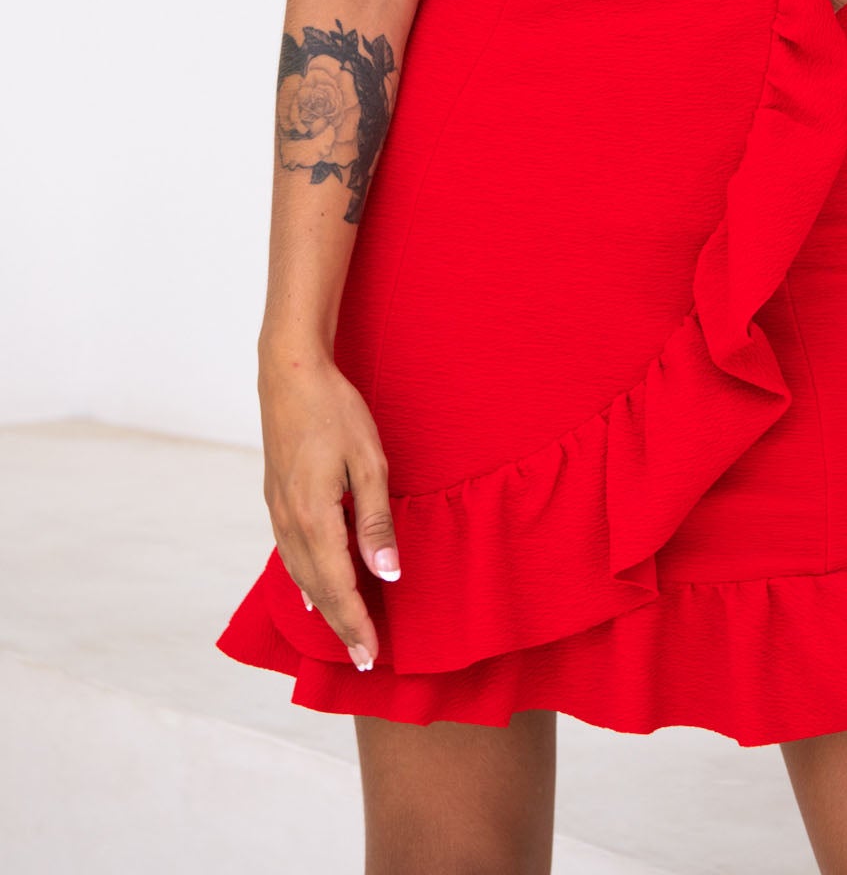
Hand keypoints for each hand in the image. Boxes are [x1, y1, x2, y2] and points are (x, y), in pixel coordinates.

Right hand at [257, 346, 399, 673]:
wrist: (289, 372)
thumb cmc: (335, 410)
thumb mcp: (369, 462)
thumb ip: (375, 522)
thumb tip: (387, 574)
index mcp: (314, 517)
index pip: (337, 587)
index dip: (355, 624)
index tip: (372, 656)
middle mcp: (290, 522)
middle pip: (316, 590)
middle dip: (340, 626)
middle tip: (362, 659)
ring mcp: (278, 510)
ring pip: (300, 574)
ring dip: (322, 607)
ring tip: (343, 632)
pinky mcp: (275, 498)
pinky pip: (289, 554)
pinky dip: (303, 581)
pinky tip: (308, 593)